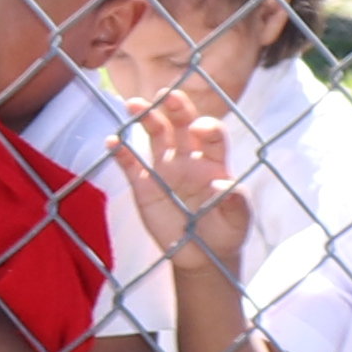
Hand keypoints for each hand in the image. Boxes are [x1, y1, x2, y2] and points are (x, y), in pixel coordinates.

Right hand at [118, 80, 260, 275]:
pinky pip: (130, 164)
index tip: (200, 129)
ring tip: (134, 105)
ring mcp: (165, 169)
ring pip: (155, 135)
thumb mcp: (238, 221)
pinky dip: (121, 152)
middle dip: (176, 108)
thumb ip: (236, 203)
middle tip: (166, 96)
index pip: (212, 135)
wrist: (203, 255)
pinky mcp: (144, 185)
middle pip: (182, 124)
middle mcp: (189, 158)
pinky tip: (112, 142)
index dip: (207, 127)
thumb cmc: (226, 232)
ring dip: (146, 117)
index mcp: (214, 162)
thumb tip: (224, 185)